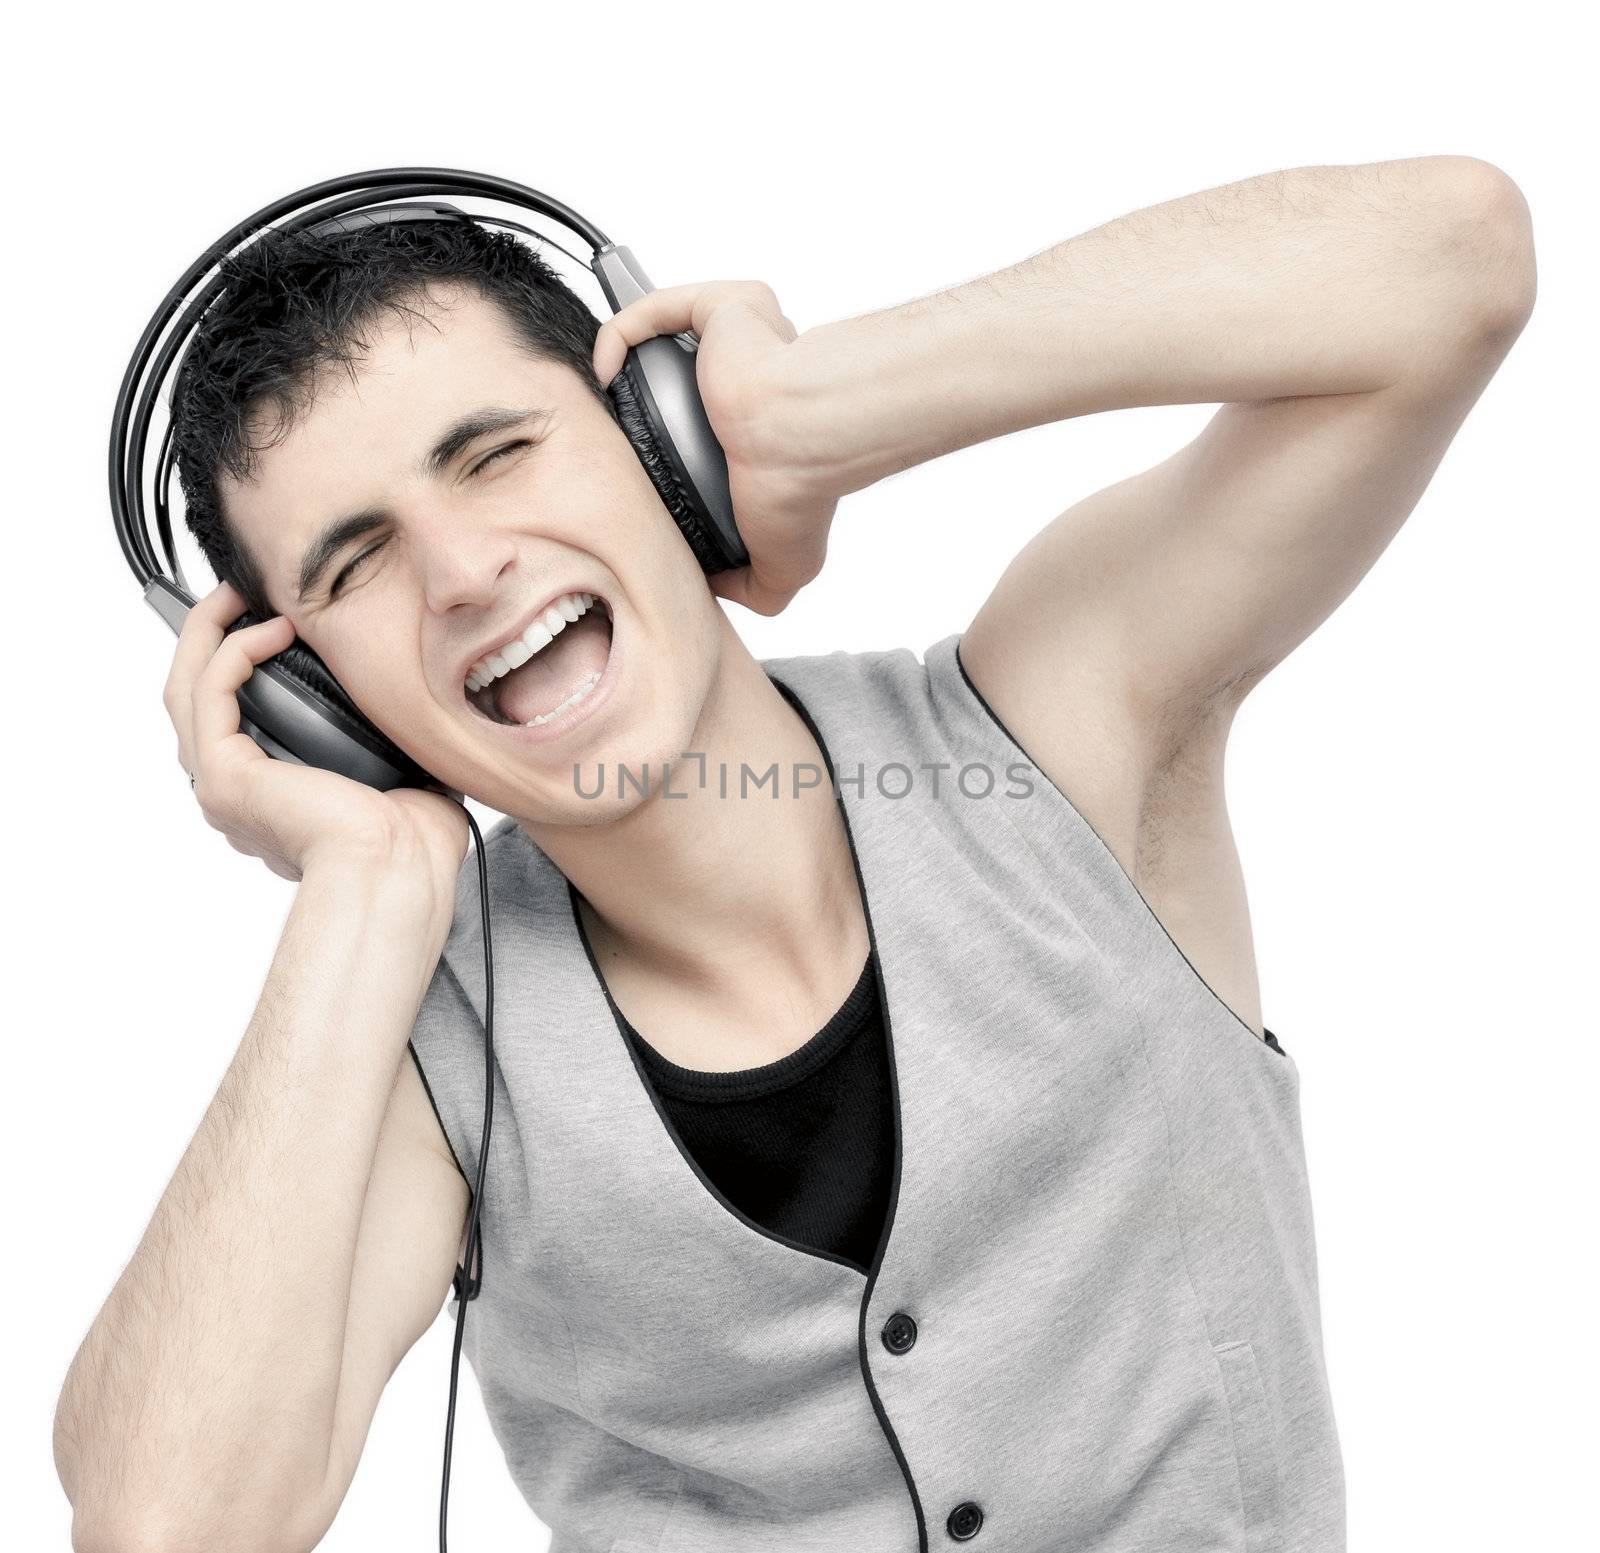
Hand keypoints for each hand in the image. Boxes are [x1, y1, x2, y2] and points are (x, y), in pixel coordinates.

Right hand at [164, 582, 469, 888]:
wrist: (399, 870)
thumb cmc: (411, 841)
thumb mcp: (401, 771)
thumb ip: (387, 736)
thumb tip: (411, 702)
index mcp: (273, 796)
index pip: (235, 719)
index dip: (242, 665)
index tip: (274, 624)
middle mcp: (237, 793)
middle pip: (196, 697)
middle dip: (211, 637)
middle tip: (237, 593)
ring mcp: (222, 787)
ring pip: (187, 689)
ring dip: (208, 632)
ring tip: (237, 593)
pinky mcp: (224, 776)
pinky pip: (210, 693)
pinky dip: (234, 651)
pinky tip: (271, 628)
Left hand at [593, 280, 846, 615]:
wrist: (803, 434)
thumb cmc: (803, 488)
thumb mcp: (786, 565)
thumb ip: (755, 586)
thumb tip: (713, 588)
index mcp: (770, 433)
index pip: (716, 433)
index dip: (676, 453)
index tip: (642, 477)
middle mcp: (759, 380)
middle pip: (686, 383)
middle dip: (646, 407)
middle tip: (608, 439)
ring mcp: (744, 340)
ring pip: (670, 339)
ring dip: (630, 364)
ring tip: (597, 399)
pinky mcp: (727, 309)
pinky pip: (660, 308)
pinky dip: (622, 333)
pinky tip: (604, 366)